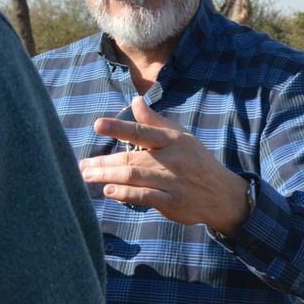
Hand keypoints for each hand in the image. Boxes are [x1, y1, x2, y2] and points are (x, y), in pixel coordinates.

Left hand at [79, 96, 251, 235]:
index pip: (142, 132)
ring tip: (87, 176)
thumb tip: (135, 101)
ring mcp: (172, 182)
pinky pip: (145, 197)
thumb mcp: (181, 137)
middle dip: (104, 161)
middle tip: (82, 165)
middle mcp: (172, 160)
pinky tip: (108, 191)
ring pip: (135, 176)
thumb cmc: (196, 161)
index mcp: (173, 140)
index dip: (120, 127)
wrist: (222, 194)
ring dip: (108, 176)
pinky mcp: (172, 202)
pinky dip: (125, 194)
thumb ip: (154, 121)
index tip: (98, 125)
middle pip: (132, 158)